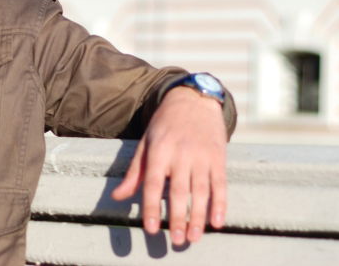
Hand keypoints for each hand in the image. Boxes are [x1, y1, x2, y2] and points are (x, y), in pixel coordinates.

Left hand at [111, 87, 226, 245]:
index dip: (151, 207)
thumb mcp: (146, 142)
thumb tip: (118, 197)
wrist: (194, 99)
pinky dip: (220, 204)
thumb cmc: (165, 125)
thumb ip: (135, 172)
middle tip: (176, 240)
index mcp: (159, 150)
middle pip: (178, 190)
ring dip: (198, 216)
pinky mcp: (219, 157)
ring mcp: (202, 155)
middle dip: (177, 217)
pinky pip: (220, 184)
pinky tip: (217, 222)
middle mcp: (181, 153)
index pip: (152, 183)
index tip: (151, 229)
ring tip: (194, 237)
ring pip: (200, 190)